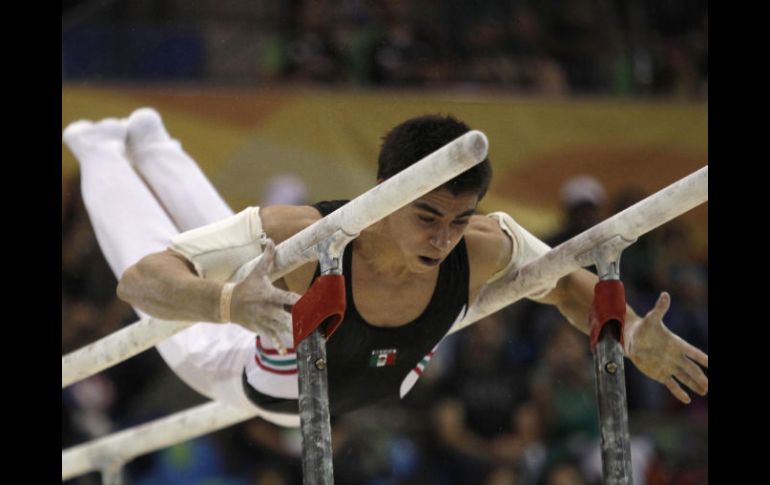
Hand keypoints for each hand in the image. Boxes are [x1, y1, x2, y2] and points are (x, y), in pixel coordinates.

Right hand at [230, 239, 300, 353]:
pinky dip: (277, 344)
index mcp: (269, 294)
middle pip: (285, 316)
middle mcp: (267, 309)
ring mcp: (264, 320)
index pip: (285, 297)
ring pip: (280, 329)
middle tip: (313, 325)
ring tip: (306, 339)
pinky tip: (285, 351)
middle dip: (298, 321)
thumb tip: (270, 239)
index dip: (297, 300)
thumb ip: (267, 257)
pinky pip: (271, 337)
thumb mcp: (257, 271)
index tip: (308, 302)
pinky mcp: (261, 328)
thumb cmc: (247, 286)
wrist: (228, 304)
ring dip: (293, 334)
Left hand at [624, 292, 707, 403]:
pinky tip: (687, 399)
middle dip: (701, 377)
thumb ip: (660, 309)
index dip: (703, 359)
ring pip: (684, 378)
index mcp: (677, 344)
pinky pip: (671, 384)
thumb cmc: (644, 328)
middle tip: (709, 386)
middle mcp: (675, 357)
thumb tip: (665, 294)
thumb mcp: (652, 318)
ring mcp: (669, 366)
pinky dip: (678, 391)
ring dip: (694, 385)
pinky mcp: (660, 374)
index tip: (712, 364)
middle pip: (692, 369)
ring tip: (705, 392)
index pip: (694, 353)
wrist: (632, 339)